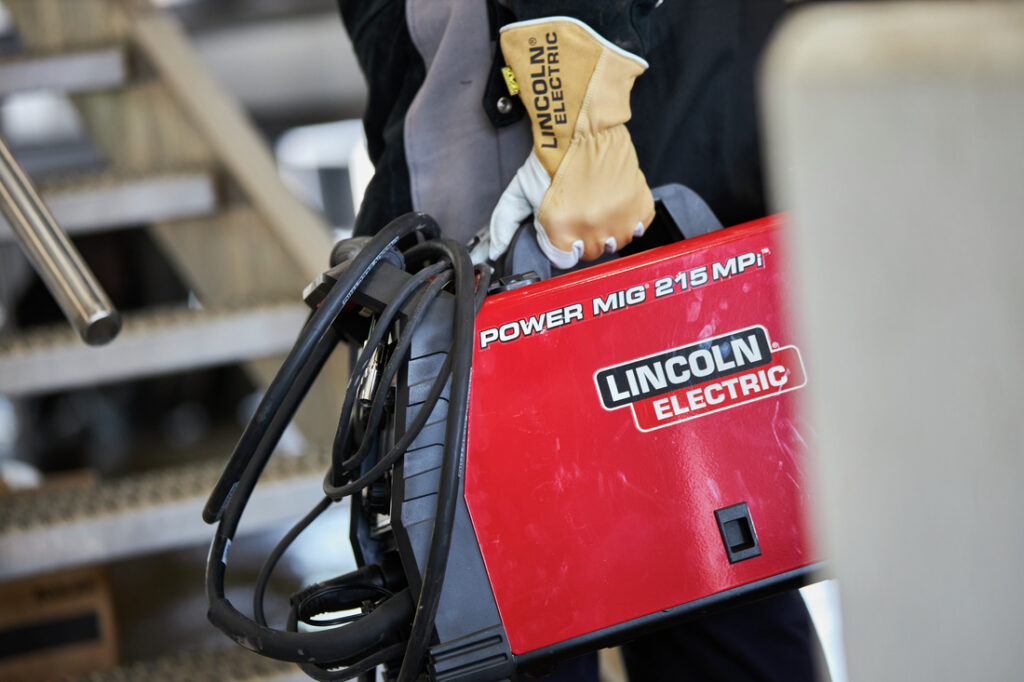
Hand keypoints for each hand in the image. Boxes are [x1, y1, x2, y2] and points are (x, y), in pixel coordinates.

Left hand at [488, 17, 654, 268]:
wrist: (583, 125)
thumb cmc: (552, 155)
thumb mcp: (520, 190)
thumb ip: (504, 224)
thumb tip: (494, 251)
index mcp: (560, 230)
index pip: (564, 260)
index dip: (561, 244)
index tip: (562, 229)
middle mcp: (590, 229)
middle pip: (589, 253)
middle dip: (583, 237)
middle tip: (580, 213)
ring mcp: (618, 219)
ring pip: (616, 243)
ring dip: (608, 230)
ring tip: (599, 208)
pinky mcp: (639, 205)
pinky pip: (640, 227)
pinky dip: (632, 219)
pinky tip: (617, 204)